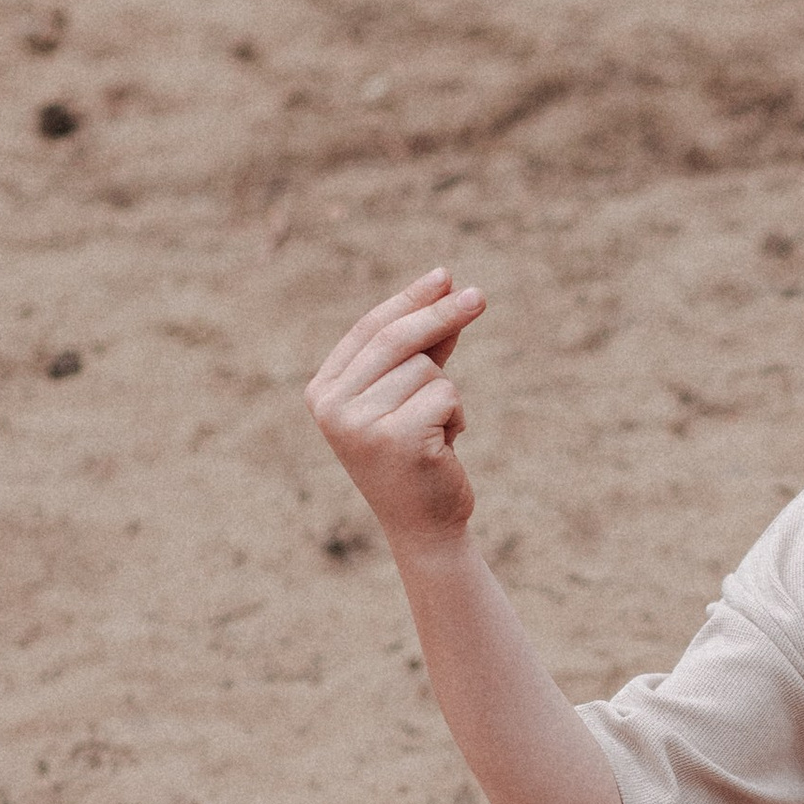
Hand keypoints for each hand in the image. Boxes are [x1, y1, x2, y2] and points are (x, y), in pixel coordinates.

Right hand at [306, 268, 486, 552]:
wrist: (425, 527)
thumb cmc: (418, 457)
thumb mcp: (411, 395)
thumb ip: (422, 347)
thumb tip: (447, 288)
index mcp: (323, 392)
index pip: (370, 330)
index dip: (409, 300)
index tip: (445, 277)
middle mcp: (333, 407)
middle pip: (397, 339)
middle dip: (441, 313)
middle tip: (480, 296)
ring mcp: (360, 424)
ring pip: (426, 370)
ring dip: (446, 396)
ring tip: (436, 432)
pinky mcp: (397, 439)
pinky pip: (445, 395)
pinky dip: (456, 416)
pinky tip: (443, 446)